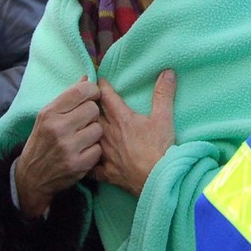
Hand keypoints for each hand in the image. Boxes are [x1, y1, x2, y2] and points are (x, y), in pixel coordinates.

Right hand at [14, 78, 102, 217]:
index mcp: (49, 113)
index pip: (81, 91)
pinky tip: (82, 152)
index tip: (92, 96)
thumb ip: (67, 98)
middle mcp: (58, 128)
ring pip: (98, 129)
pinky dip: (93, 151)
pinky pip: (98, 149)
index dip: (92, 91)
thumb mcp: (47, 116)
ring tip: (82, 138)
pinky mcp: (78, 165)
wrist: (32, 176)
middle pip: (93, 109)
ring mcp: (68, 147)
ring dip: (93, 133)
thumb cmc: (42, 140)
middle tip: (84, 122)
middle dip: (92, 114)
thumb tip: (87, 78)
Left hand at [94, 69, 176, 196]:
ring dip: (86, 129)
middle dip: (89, 105)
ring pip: (88, 137)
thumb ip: (163, 94)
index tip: (96, 78)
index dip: (101, 85)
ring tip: (82, 124)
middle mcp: (108, 134)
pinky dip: (87, 160)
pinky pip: (90, 166)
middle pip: (92, 114)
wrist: (157, 179)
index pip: (106, 96)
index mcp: (121, 119)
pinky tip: (84, 158)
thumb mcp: (164, 118)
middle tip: (85, 99)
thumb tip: (168, 72)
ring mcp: (105, 153)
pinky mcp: (106, 171)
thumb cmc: (160, 148)